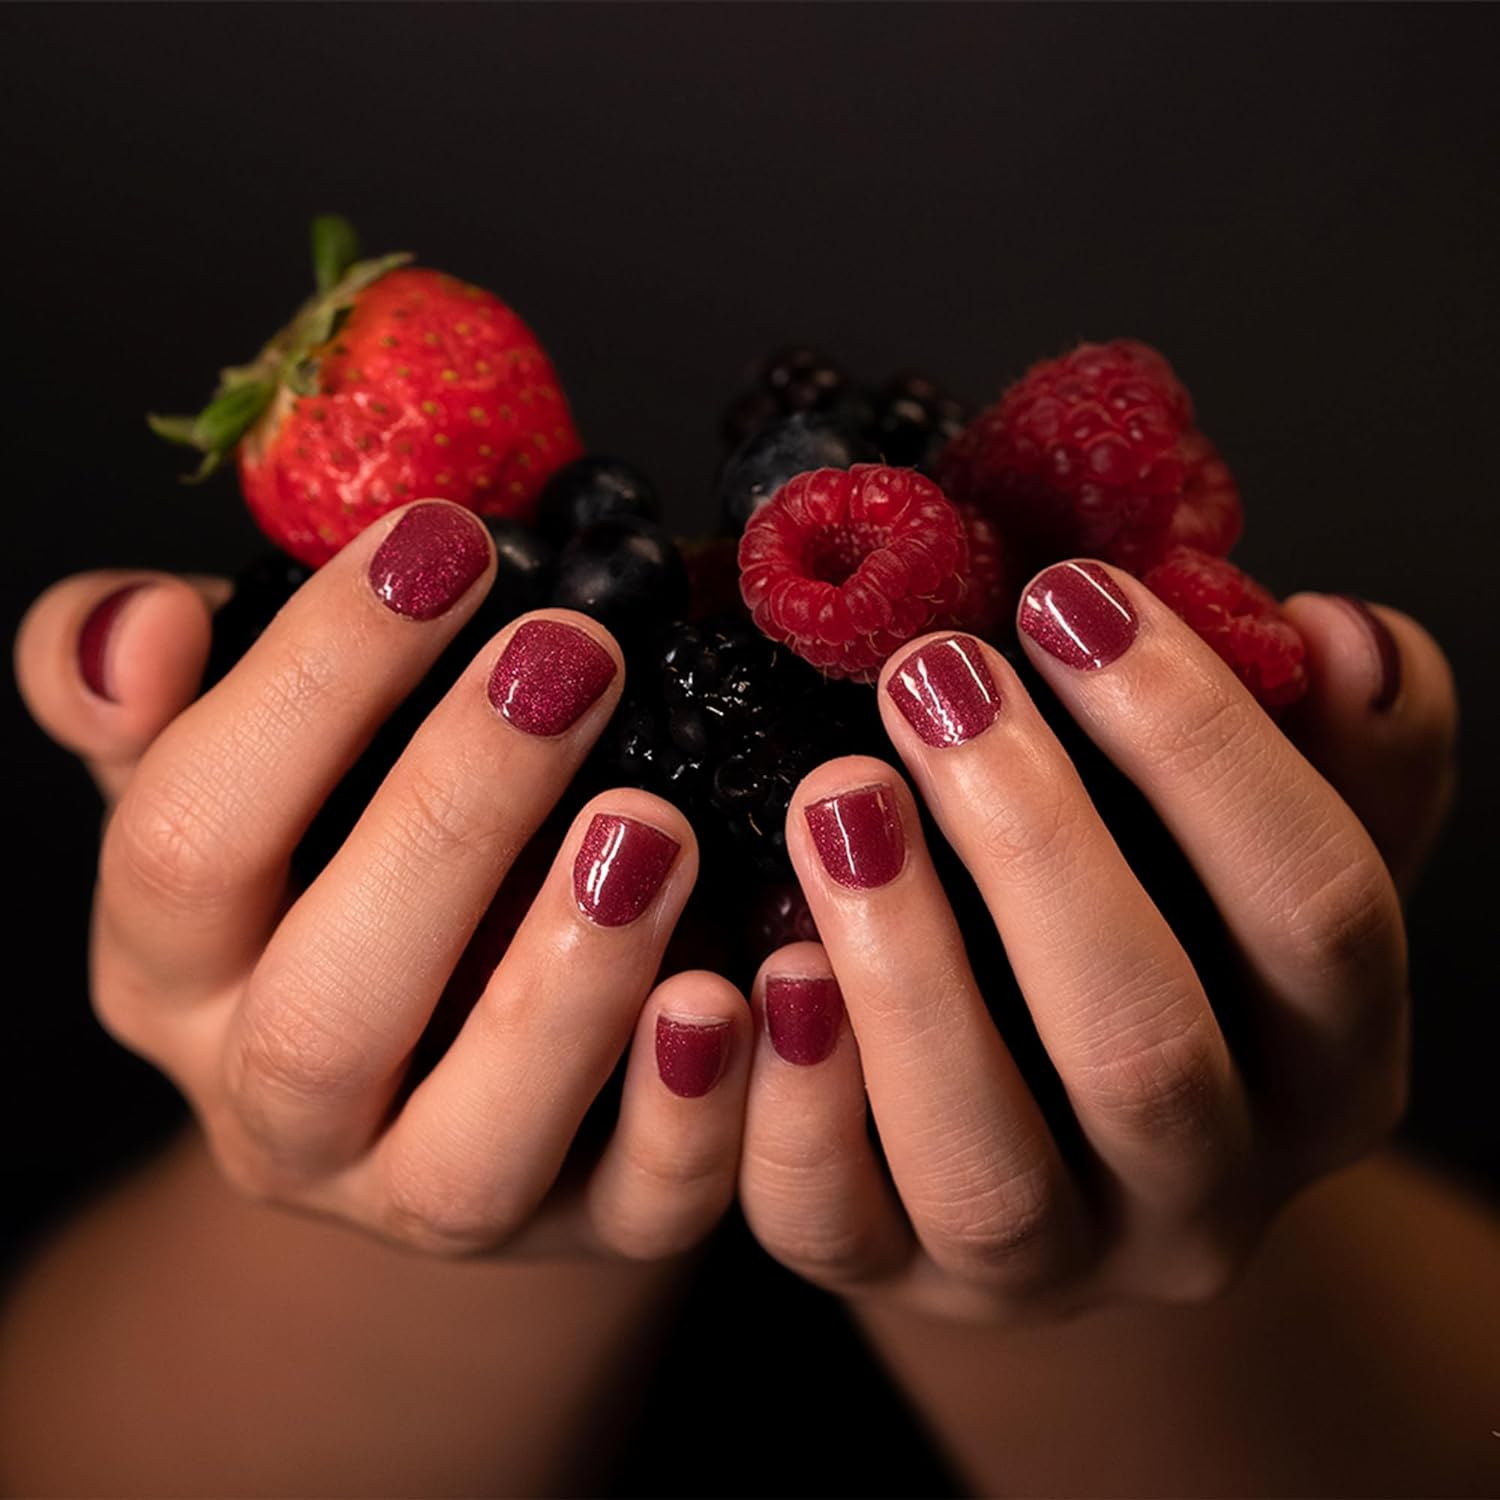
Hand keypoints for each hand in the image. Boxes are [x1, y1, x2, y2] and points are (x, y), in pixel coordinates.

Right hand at [15, 501, 750, 1259]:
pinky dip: (700, 1113)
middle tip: (569, 661)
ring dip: (567, 988)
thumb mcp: (238, 779)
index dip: (308, 685)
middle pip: (323, 1012)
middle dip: (448, 821)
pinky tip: (749, 987)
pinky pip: (644, 1211)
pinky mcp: (587, 1235)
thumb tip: (136, 628)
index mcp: (175, 973)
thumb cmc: (343, 874)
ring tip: (650, 828)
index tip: (444, 544)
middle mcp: (282, 1112)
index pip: (187, 840)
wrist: (440, 1071)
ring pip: (472, 1156)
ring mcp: (432, 1196)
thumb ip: (166, 699)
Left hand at [737, 561, 1456, 1321]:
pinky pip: (831, 1225)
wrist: (1062, 1141)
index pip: (1315, 910)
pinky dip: (790, 1100)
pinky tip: (752, 963)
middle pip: (1143, 1044)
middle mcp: (1205, 1193)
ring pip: (982, 1163)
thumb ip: (1332, 748)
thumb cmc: (1167, 947)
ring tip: (834, 792)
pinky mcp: (896, 1278)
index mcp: (1331, 1066)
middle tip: (933, 674)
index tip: (1071, 597)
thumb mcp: (1264, 854)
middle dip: (1035, 840)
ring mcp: (1048, 1262)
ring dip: (904, 966)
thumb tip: (1333, 635)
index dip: (1202, 744)